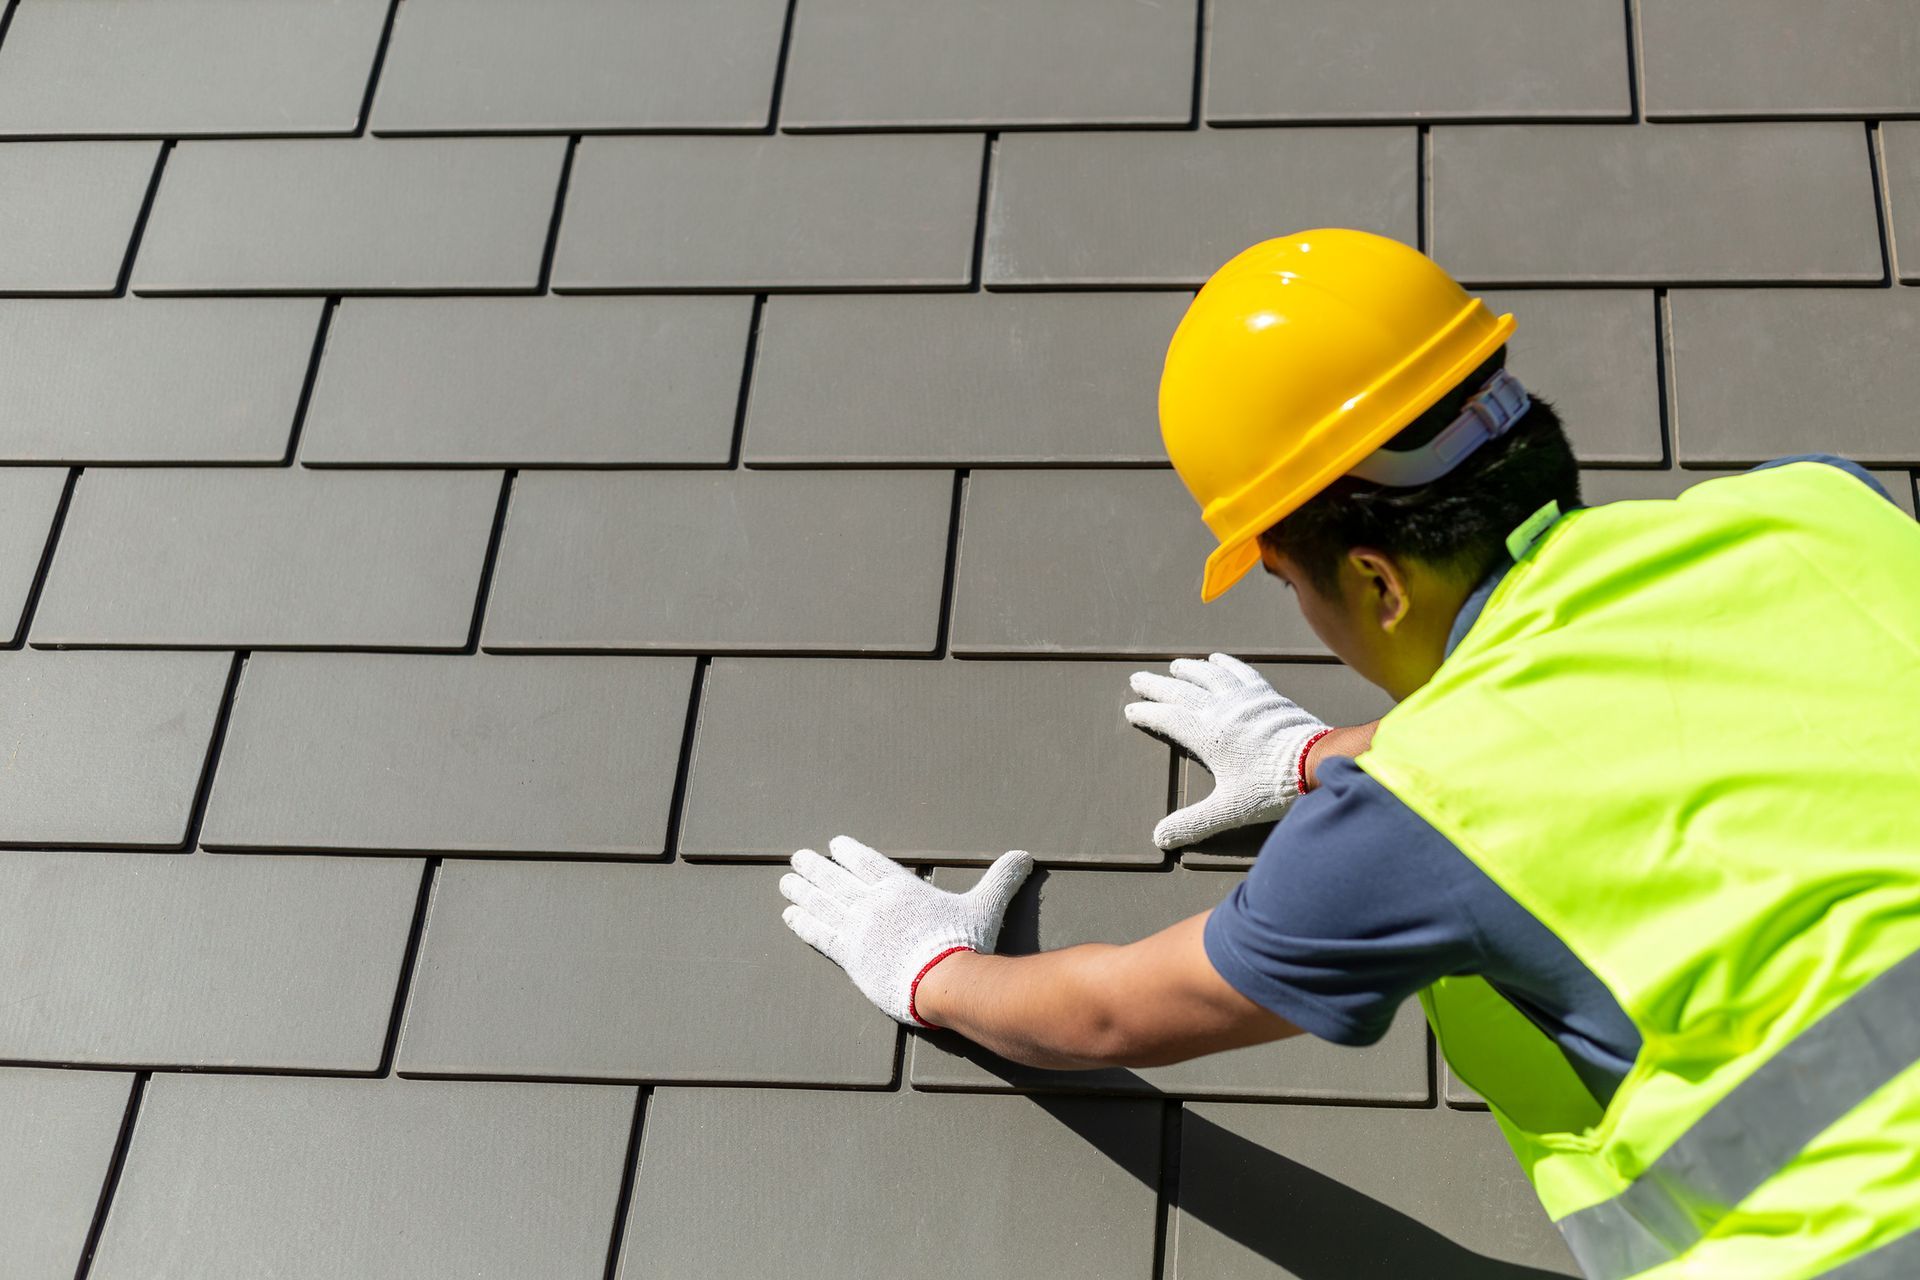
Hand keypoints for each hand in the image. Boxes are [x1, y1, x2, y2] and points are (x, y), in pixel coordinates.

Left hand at [780, 835, 1032, 1026]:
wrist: (946, 982)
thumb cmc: (966, 943)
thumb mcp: (985, 905)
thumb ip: (1000, 879)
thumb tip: (1025, 856)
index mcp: (902, 888)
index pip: (868, 862)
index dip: (849, 852)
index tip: (834, 845)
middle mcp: (874, 903)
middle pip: (837, 879)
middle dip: (815, 867)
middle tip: (797, 858)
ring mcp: (859, 929)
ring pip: (823, 903)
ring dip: (802, 891)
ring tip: (786, 881)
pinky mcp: (850, 956)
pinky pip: (820, 935)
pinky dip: (803, 923)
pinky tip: (790, 915)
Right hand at [1125, 653, 1329, 849]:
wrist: (1314, 762)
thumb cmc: (1270, 786)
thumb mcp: (1228, 809)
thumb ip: (1193, 823)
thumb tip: (1160, 839)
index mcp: (1205, 735)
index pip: (1167, 718)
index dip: (1147, 713)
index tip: (1132, 709)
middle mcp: (1220, 709)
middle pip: (1180, 690)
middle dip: (1157, 685)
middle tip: (1138, 678)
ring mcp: (1243, 698)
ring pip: (1208, 675)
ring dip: (1189, 669)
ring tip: (1175, 665)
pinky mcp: (1265, 693)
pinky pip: (1240, 671)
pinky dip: (1226, 663)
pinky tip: (1218, 659)